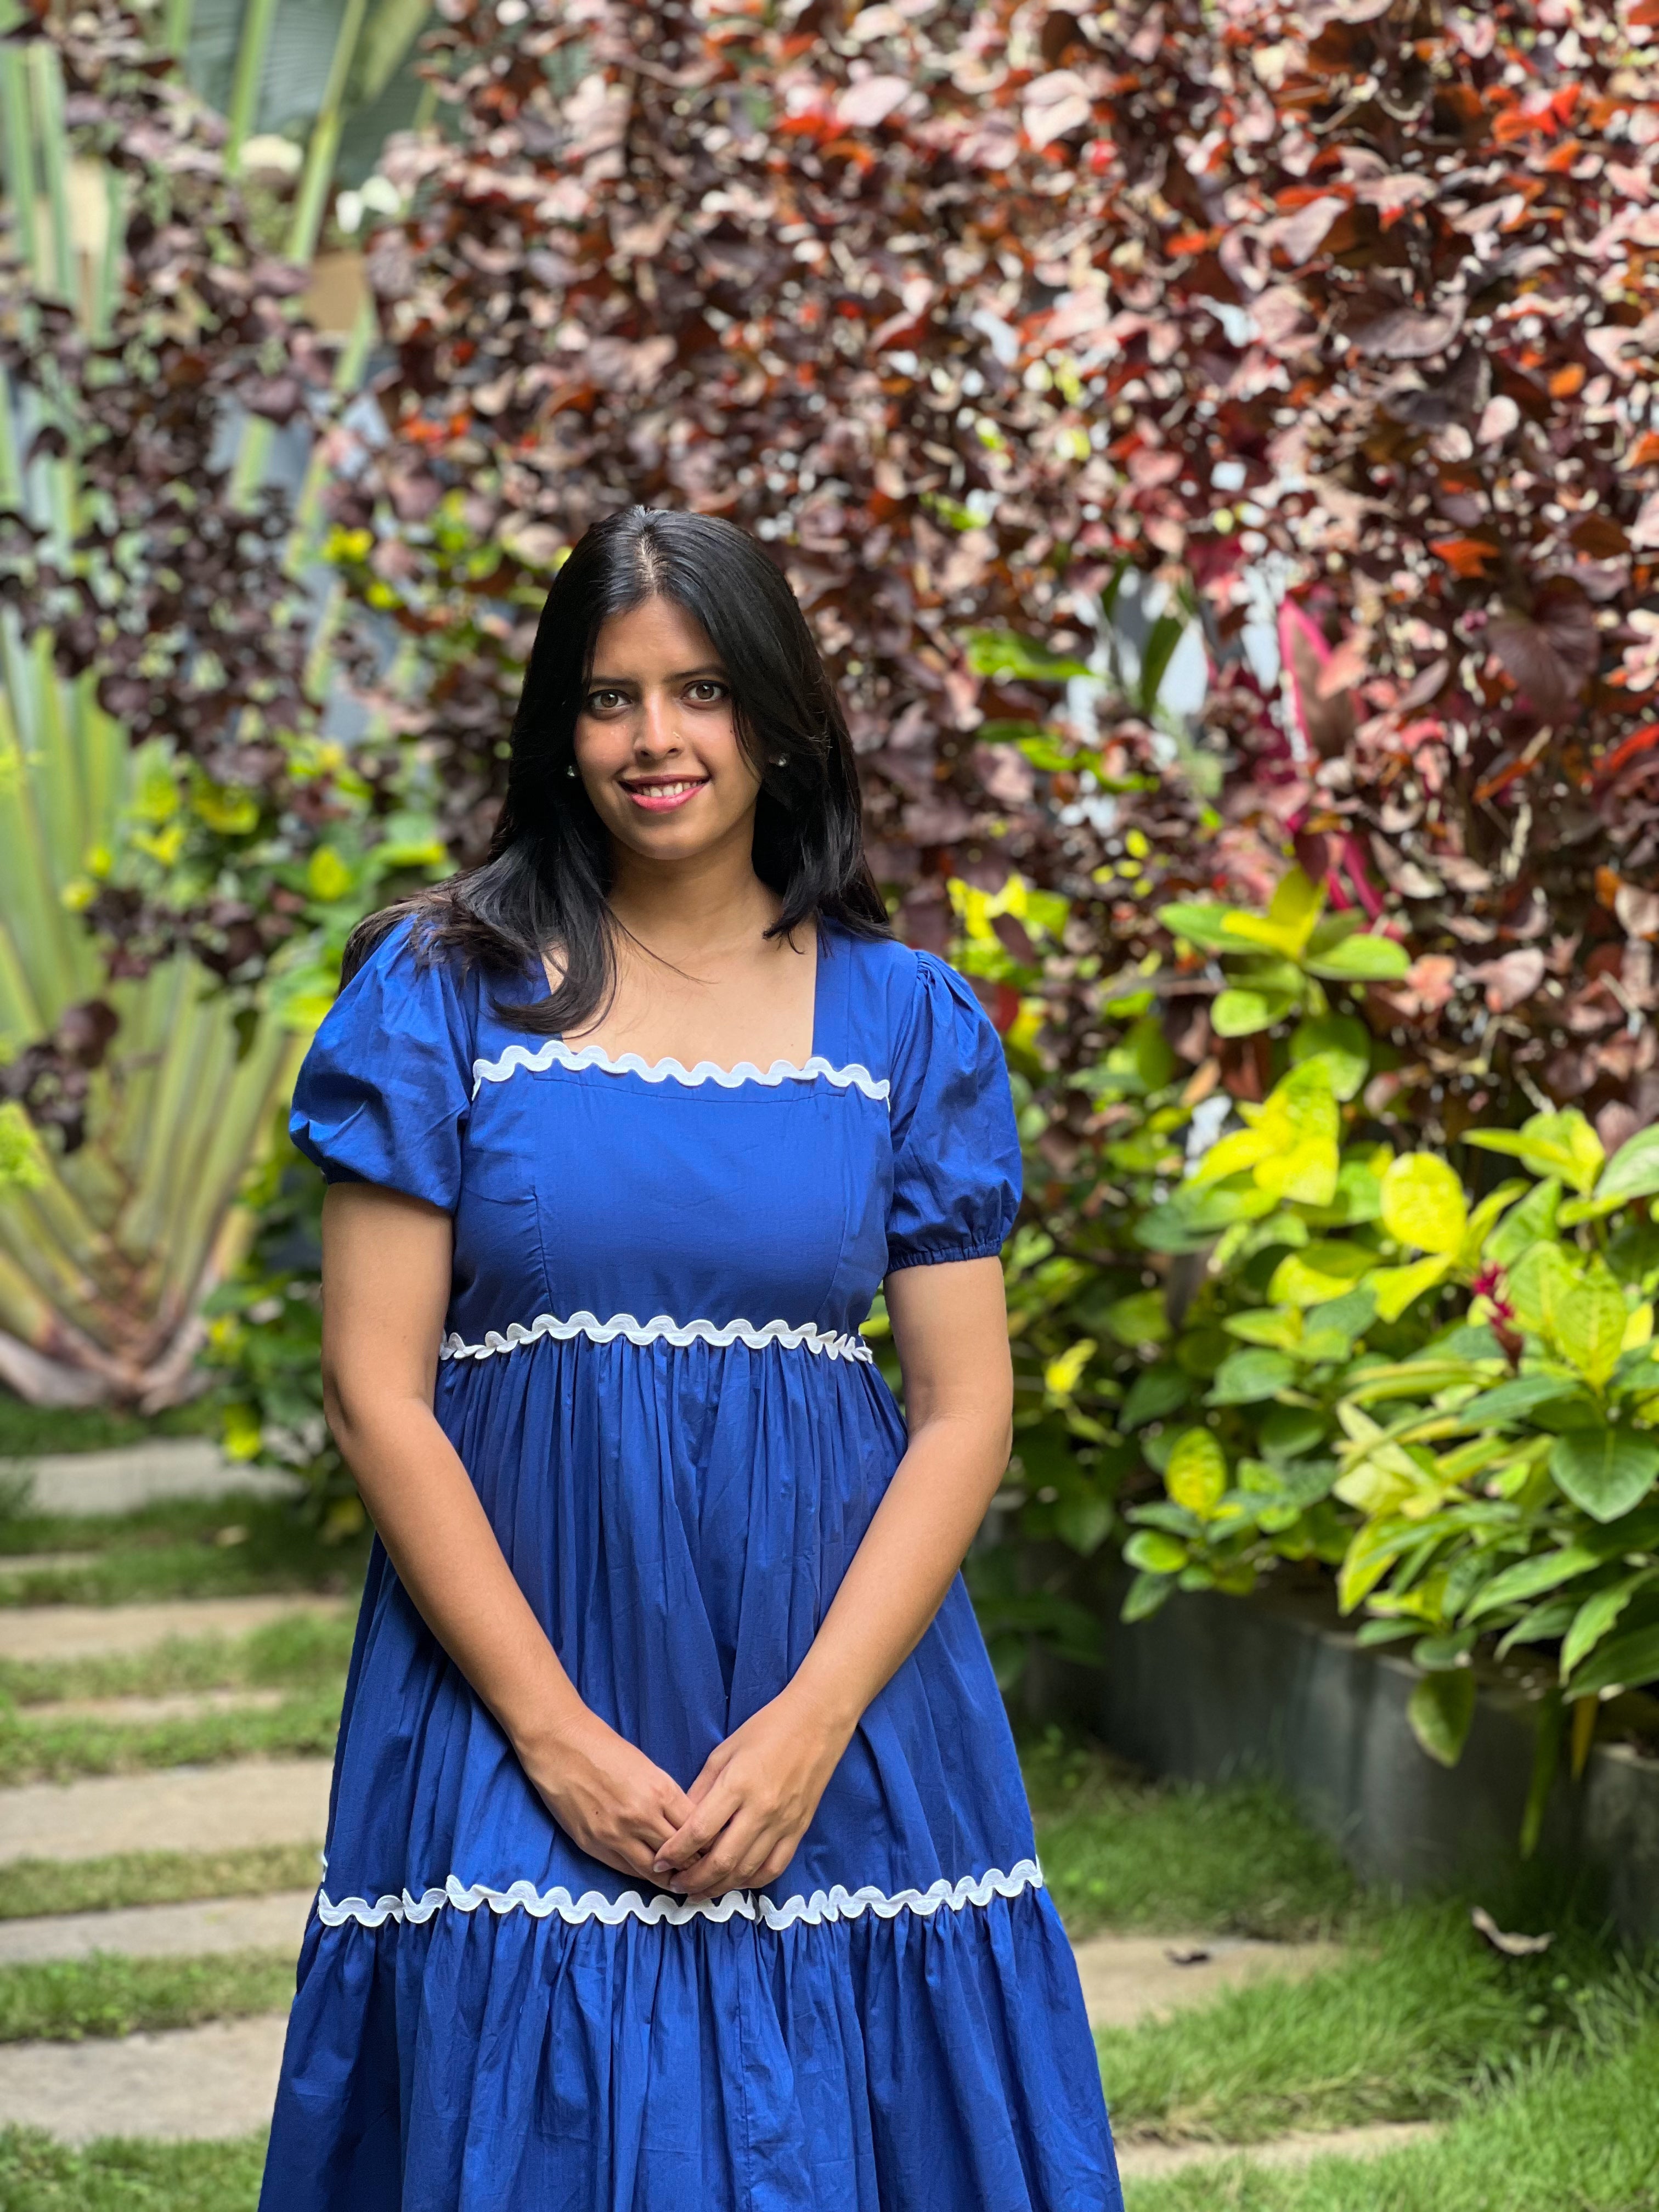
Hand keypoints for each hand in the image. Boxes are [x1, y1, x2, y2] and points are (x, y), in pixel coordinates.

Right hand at [517, 1708, 692, 1886]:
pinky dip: (641, 1874)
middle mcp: (641, 1816)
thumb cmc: (605, 1748)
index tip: (712, 1849)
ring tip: (679, 1880)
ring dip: (668, 1877)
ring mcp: (616, 1834)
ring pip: (654, 1871)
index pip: (697, 1829)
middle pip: (681, 1855)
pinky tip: (650, 1874)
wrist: (560, 1744)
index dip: (708, 1842)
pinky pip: (626, 1870)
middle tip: (702, 1870)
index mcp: (661, 1791)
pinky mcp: (593, 1845)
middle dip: (694, 1864)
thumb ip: (666, 1797)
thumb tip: (684, 1824)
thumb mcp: (647, 1767)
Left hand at [651, 1690, 848, 1898]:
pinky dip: (751, 1882)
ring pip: (746, 1871)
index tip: (659, 1862)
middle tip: (675, 1885)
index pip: (699, 1831)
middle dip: (693, 1880)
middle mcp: (761, 1809)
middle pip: (721, 1860)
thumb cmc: (766, 1729)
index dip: (675, 1852)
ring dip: (718, 1887)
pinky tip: (735, 1883)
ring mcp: (783, 1823)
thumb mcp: (724, 1751)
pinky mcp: (799, 1830)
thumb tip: (682, 1823)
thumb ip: (702, 1788)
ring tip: (699, 1892)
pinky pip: (774, 1868)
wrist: (817, 1722)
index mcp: (737, 1785)